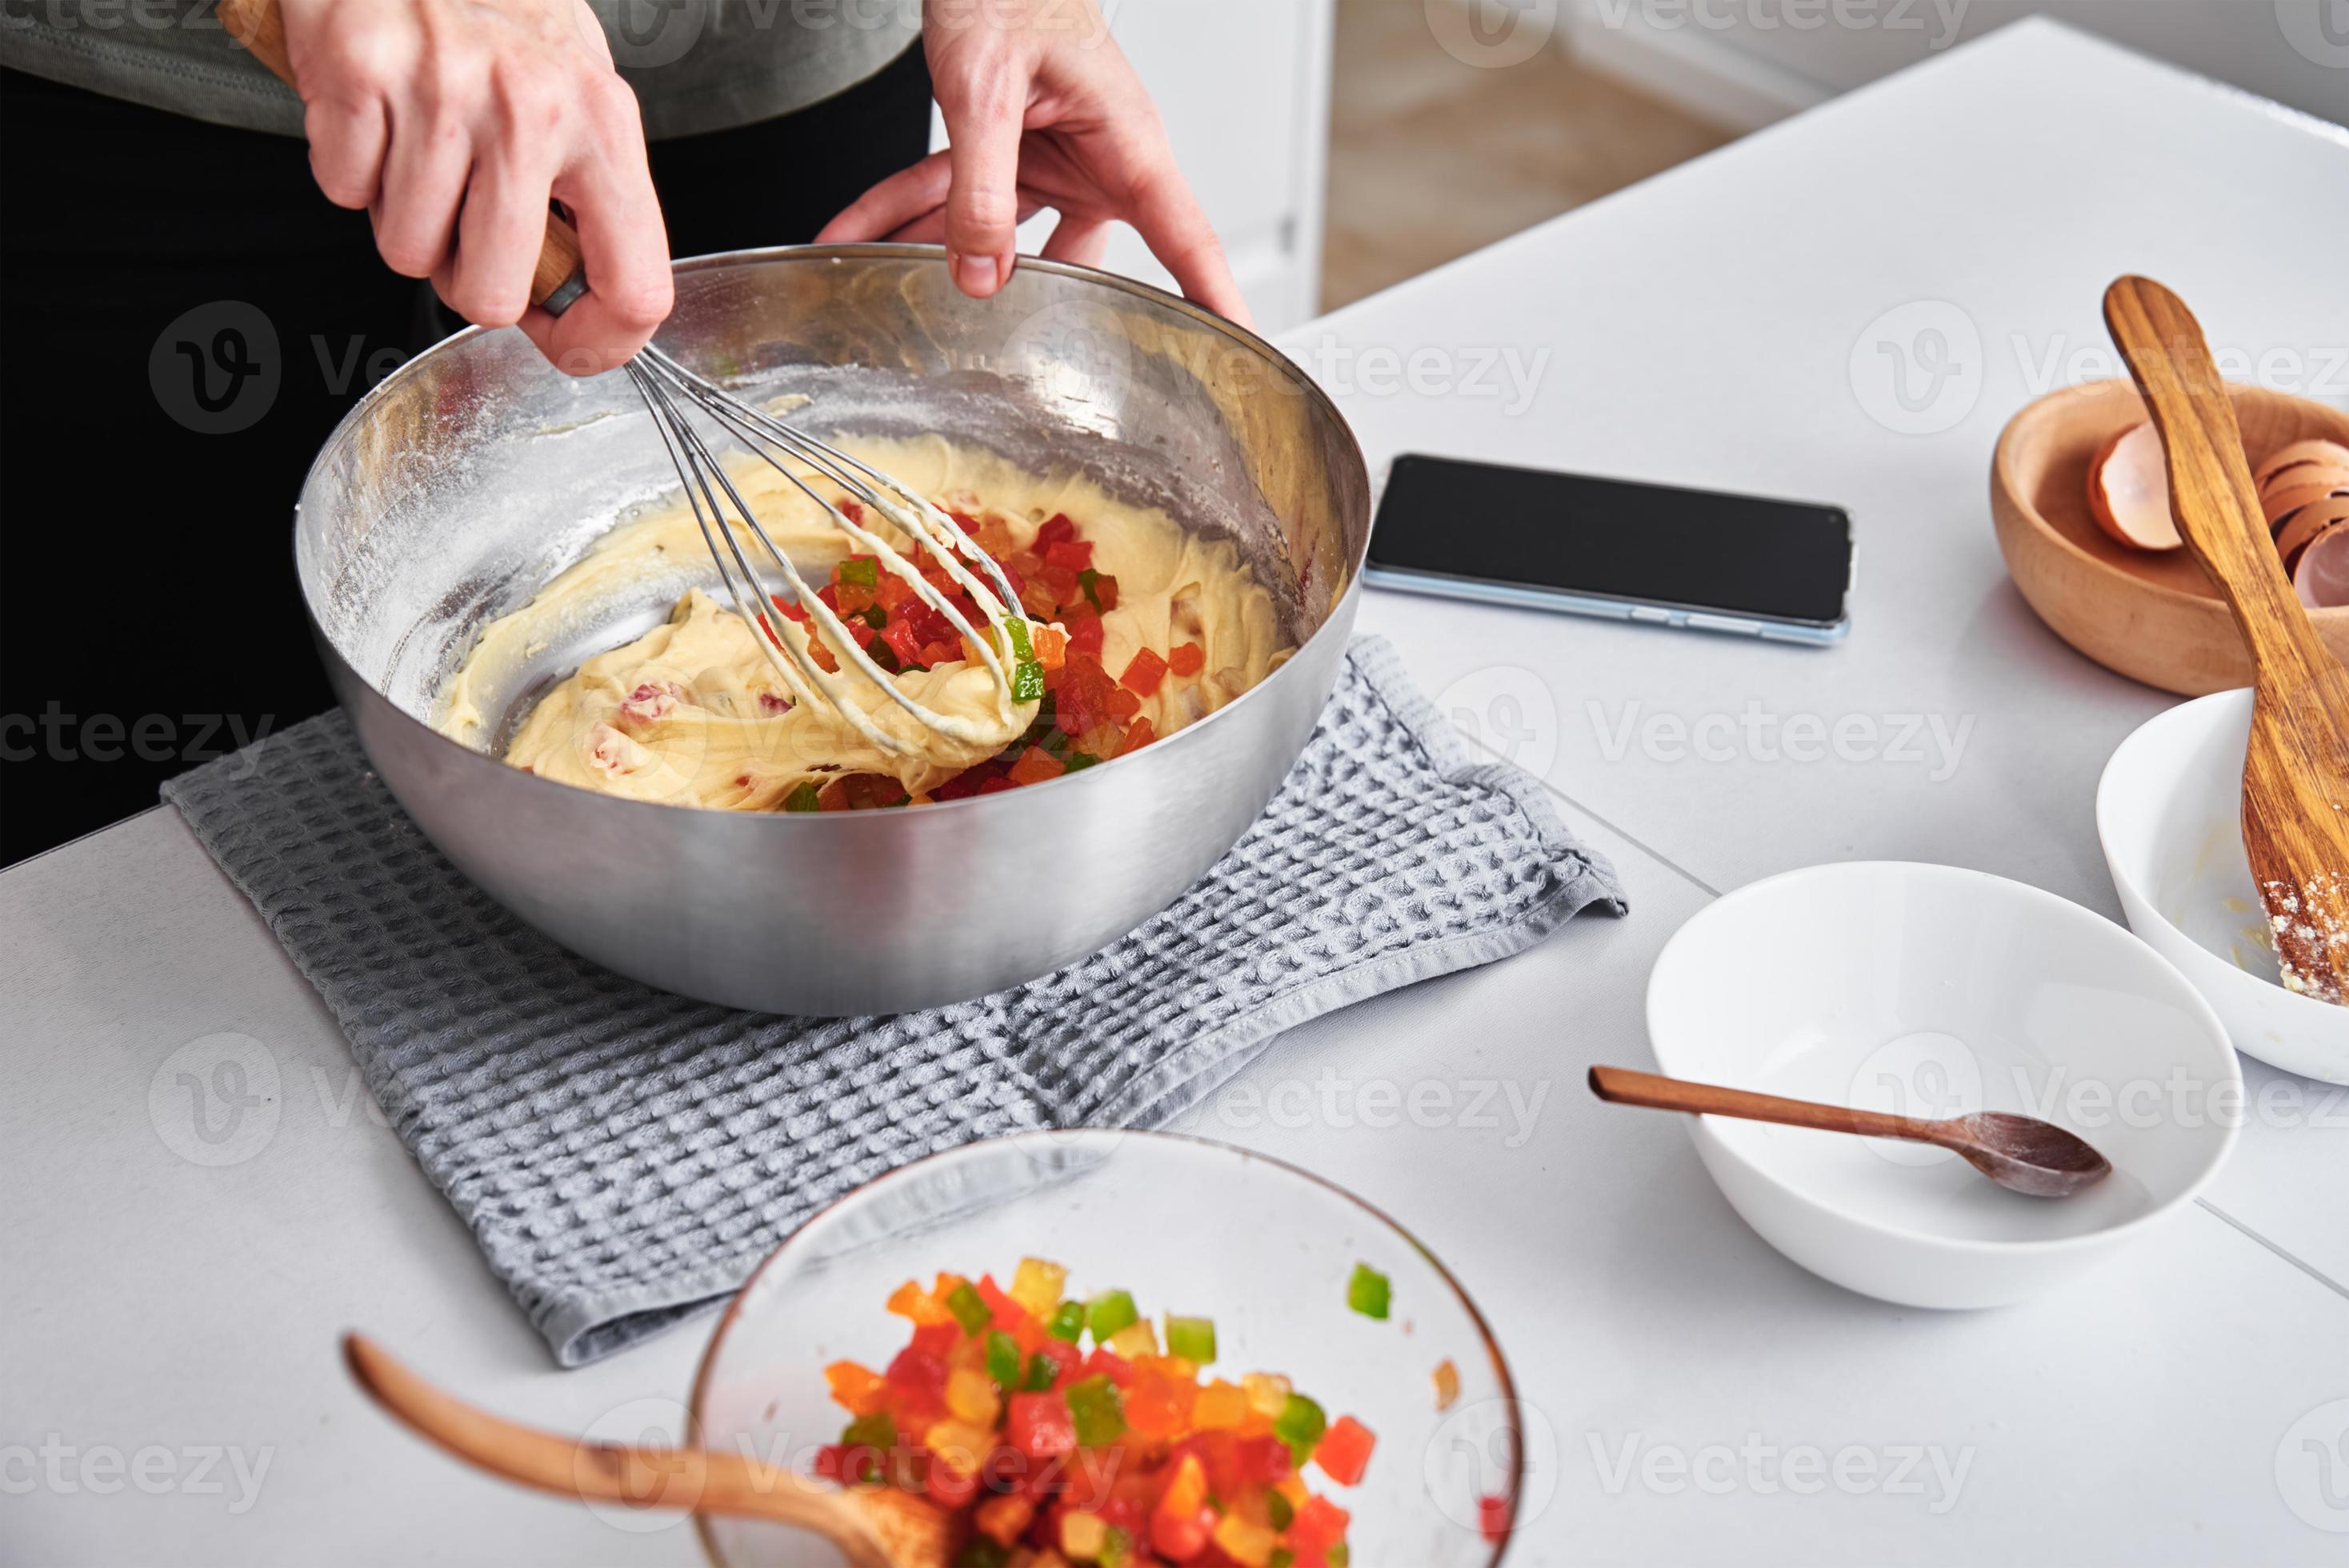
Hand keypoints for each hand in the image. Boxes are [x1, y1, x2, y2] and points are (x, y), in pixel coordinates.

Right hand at [276, 0, 671, 372]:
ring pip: (405, 251)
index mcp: (603, 126)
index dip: (595, 344)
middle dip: (465, 280)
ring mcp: (442, 94)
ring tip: (423, 147)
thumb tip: (581, 303)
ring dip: (405, 217)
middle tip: (466, 224)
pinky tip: (379, 116)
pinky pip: (344, 192)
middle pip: (490, 295)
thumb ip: (590, 195)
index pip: (636, 289)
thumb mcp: (580, 91)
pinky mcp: (358, 76)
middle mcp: (531, 112)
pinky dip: (352, 169)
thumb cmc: (498, 9)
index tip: (568, 342)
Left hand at [818, 0, 1249, 327]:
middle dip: (1038, 311)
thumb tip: (980, 274)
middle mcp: (1098, 161)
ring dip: (935, 256)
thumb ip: (981, 187)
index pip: (1184, 241)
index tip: (1233, 350)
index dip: (1213, 301)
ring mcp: (1051, 163)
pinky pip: (948, 194)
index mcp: (1126, 145)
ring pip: (997, 236)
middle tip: (1009, 361)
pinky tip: (855, 234)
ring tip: (890, 291)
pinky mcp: (1005, 155)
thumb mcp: (988, 91)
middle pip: (1082, 264)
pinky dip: (897, 212)